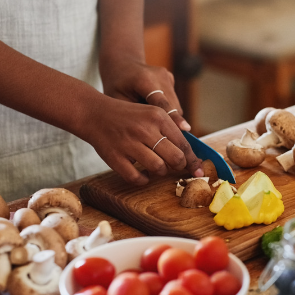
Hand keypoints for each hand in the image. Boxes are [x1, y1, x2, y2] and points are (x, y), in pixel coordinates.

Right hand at [80, 93, 203, 184]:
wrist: (95, 114)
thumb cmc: (128, 117)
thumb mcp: (150, 114)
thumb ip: (170, 130)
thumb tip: (189, 153)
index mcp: (157, 116)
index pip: (184, 143)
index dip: (193, 160)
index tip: (199, 170)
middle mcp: (145, 129)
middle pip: (175, 158)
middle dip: (178, 166)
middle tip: (173, 166)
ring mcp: (129, 144)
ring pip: (158, 168)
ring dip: (160, 172)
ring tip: (154, 166)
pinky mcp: (115, 157)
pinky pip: (137, 178)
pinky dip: (143, 180)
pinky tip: (141, 174)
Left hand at [101, 59, 191, 131]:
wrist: (122, 64)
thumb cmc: (116, 87)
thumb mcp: (118, 102)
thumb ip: (135, 117)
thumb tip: (152, 138)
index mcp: (144, 79)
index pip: (162, 102)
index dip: (173, 117)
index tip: (185, 129)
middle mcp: (160, 76)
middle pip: (173, 106)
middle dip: (173, 125)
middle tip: (171, 145)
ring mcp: (167, 76)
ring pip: (176, 106)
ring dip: (171, 120)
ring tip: (160, 132)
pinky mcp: (171, 79)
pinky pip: (174, 102)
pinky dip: (169, 112)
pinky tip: (158, 118)